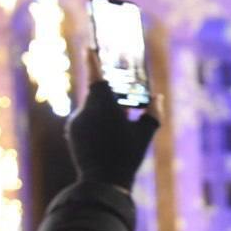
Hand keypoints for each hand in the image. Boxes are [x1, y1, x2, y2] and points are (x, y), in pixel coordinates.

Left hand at [66, 48, 161, 188]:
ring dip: (103, 110)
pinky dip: (96, 120)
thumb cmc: (127, 157)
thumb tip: (157, 100)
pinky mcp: (72, 131)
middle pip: (97, 93)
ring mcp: (77, 120)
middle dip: (109, 93)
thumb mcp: (145, 135)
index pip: (97, 77)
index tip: (89, 49)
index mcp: (105, 105)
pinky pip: (85, 118)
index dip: (93, 62)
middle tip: (123, 101)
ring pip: (91, 106)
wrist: (103, 182)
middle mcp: (87, 109)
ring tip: (117, 126)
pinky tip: (106, 136)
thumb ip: (152, 115)